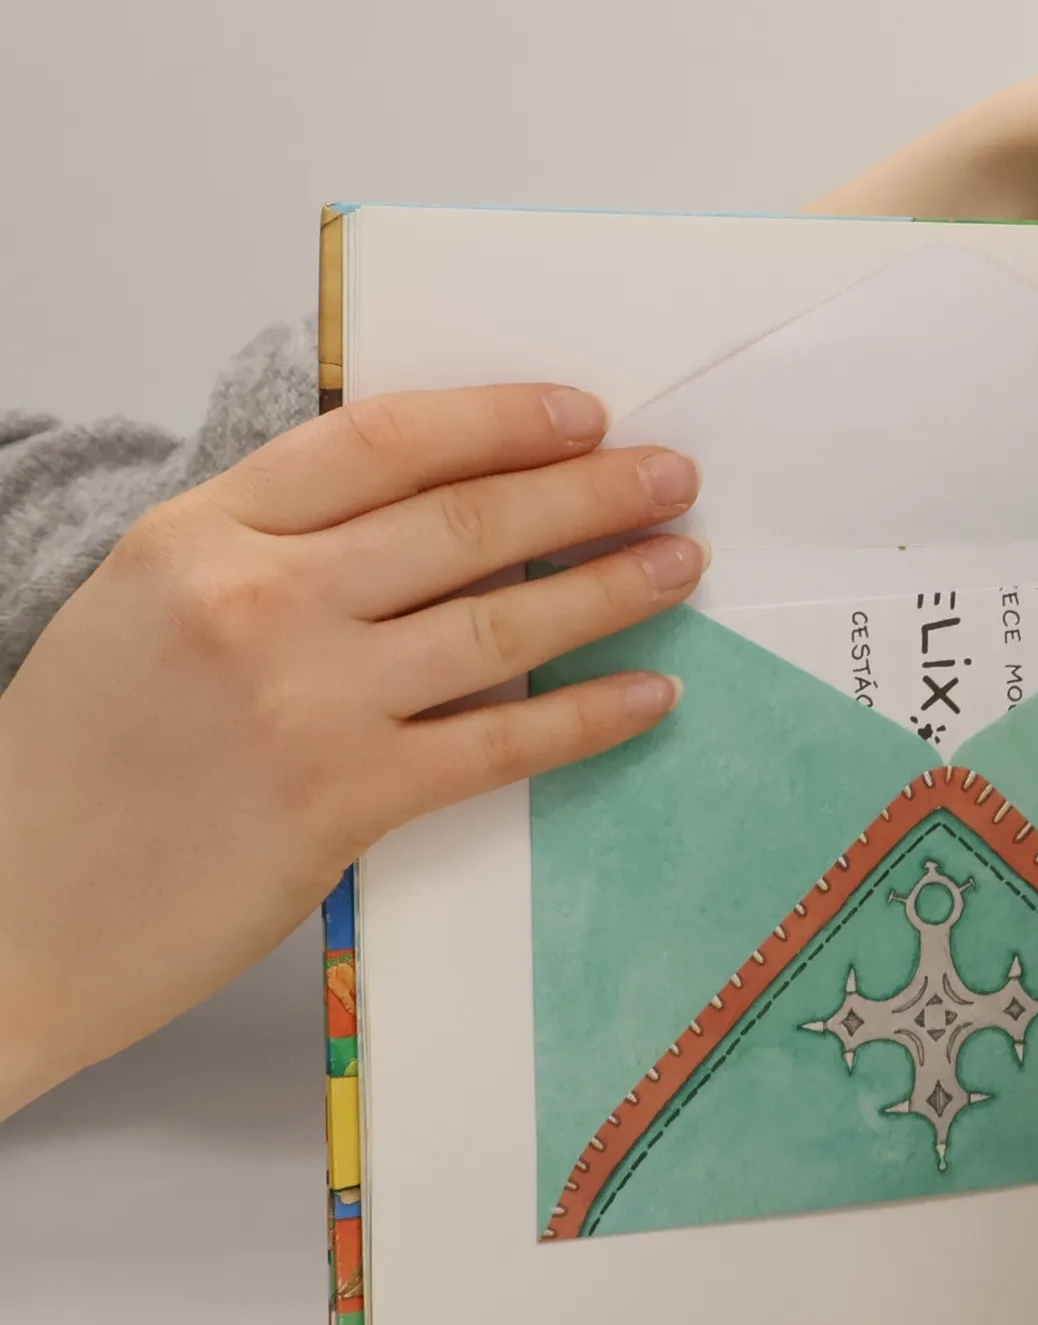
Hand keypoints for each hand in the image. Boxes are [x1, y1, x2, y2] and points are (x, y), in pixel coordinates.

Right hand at [0, 387, 702, 1116]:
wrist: (7, 911)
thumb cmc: (71, 767)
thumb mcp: (143, 609)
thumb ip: (267, 559)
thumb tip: (421, 539)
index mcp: (197, 532)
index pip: (380, 440)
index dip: (497, 420)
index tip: (580, 413)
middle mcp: (257, 599)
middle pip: (462, 521)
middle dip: (587, 491)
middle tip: (671, 475)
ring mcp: (305, 701)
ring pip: (500, 623)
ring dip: (611, 587)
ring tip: (684, 563)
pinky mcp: (344, 801)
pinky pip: (500, 744)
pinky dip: (589, 716)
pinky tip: (651, 694)